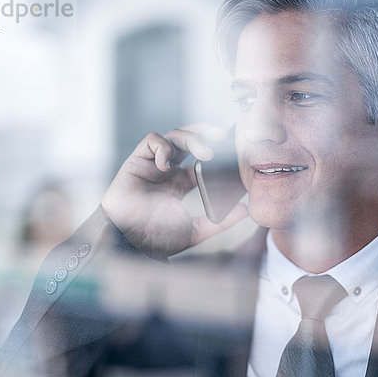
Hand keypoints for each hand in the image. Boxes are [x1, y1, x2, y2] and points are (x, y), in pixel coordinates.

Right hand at [101, 124, 248, 258]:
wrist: (130, 244)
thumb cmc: (157, 240)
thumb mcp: (196, 230)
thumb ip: (221, 221)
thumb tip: (247, 210)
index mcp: (181, 182)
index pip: (201, 158)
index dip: (216, 149)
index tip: (234, 147)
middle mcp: (167, 170)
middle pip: (188, 139)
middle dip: (205, 132)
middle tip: (223, 135)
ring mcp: (152, 164)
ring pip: (173, 136)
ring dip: (191, 139)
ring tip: (204, 153)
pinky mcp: (136, 162)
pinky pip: (150, 141)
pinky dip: (162, 147)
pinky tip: (167, 165)